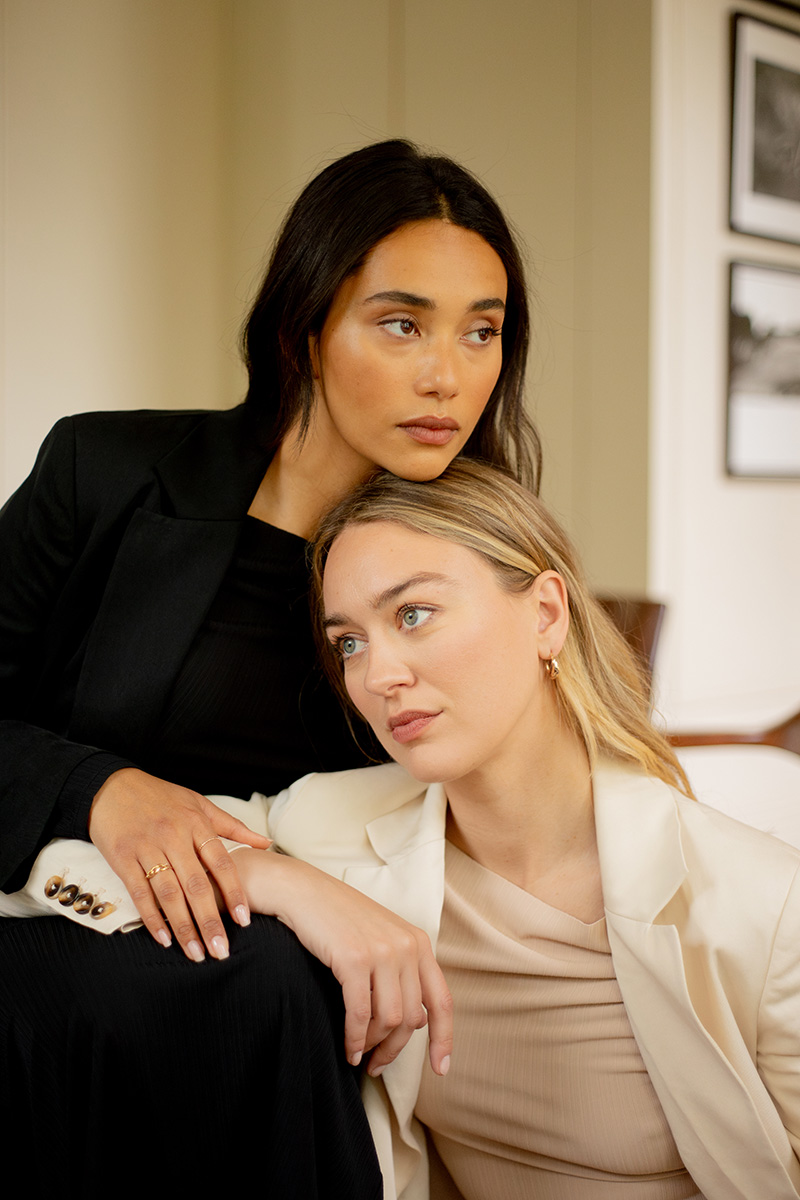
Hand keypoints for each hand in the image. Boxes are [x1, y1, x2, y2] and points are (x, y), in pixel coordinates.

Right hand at [89, 768, 271, 960]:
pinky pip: (140, 893)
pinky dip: (151, 918)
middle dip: (210, 921)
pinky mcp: (123, 859)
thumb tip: (266, 842)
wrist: (112, 786)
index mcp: (196, 824)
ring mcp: (147, 848)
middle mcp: (174, 837)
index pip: (221, 863)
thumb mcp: (198, 803)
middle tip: (221, 950)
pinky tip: (163, 939)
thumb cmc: (160, 795)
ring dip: (184, 927)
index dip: (234, 893)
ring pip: (169, 894)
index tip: (244, 920)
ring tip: (196, 952)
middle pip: (197, 885)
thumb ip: (232, 826)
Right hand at [234, 849, 452, 1077]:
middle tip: (376, 1065)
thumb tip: (417, 1022)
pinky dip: (355, 1038)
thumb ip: (402, 973)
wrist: (302, 890)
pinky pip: (361, 1014)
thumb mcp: (380, 939)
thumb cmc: (338, 919)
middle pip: (413, 1019)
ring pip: (389, 1020)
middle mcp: (406, 946)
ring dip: (374, 1046)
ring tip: (359, 1055)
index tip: (441, 1068)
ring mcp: (382, 951)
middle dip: (394, 1049)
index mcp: (418, 942)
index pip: (442, 1000)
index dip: (444, 1038)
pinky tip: (348, 1048)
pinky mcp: (354, 958)